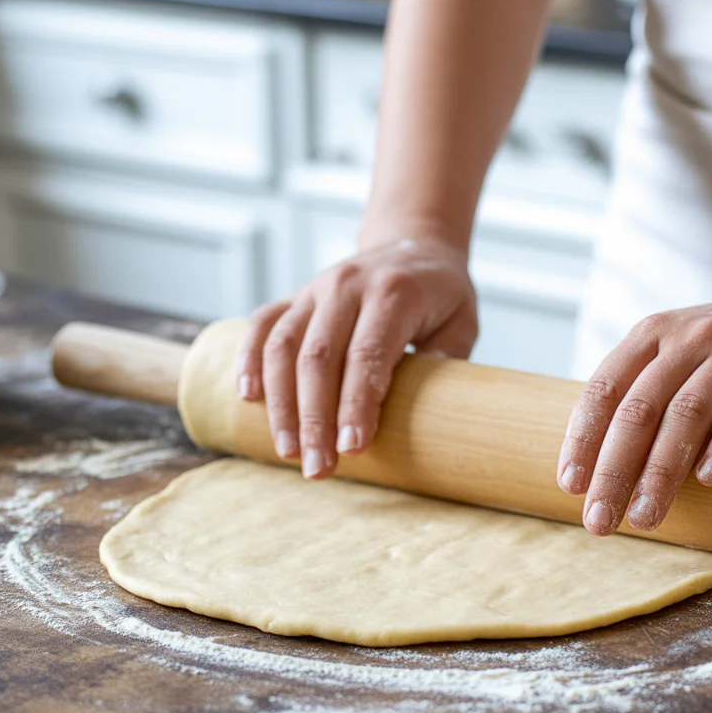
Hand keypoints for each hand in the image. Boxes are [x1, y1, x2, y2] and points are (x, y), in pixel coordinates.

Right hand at [236, 236, 476, 478]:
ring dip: (280, 403)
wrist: (413, 243)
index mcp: (393, 292)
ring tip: (288, 451)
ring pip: (284, 345)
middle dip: (315, 418)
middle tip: (318, 469)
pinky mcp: (295, 295)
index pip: (367, 353)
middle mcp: (348, 285)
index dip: (356, 403)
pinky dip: (249, 360)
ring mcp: (316, 288)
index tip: (352, 448)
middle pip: (319, 356)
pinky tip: (248, 398)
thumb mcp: (462, 322)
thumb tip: (430, 416)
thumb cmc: (441, 295)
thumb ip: (446, 363)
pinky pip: (262, 324)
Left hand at [558, 289, 711, 535]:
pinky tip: (709, 479)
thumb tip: (595, 467)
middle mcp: (687, 339)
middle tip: (600, 518)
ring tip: (646, 515)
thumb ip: (641, 395)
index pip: (604, 389)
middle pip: (640, 409)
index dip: (583, 439)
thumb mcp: (676, 355)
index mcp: (650, 335)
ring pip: (687, 414)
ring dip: (661, 471)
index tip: (571, 486)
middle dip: (615, 470)